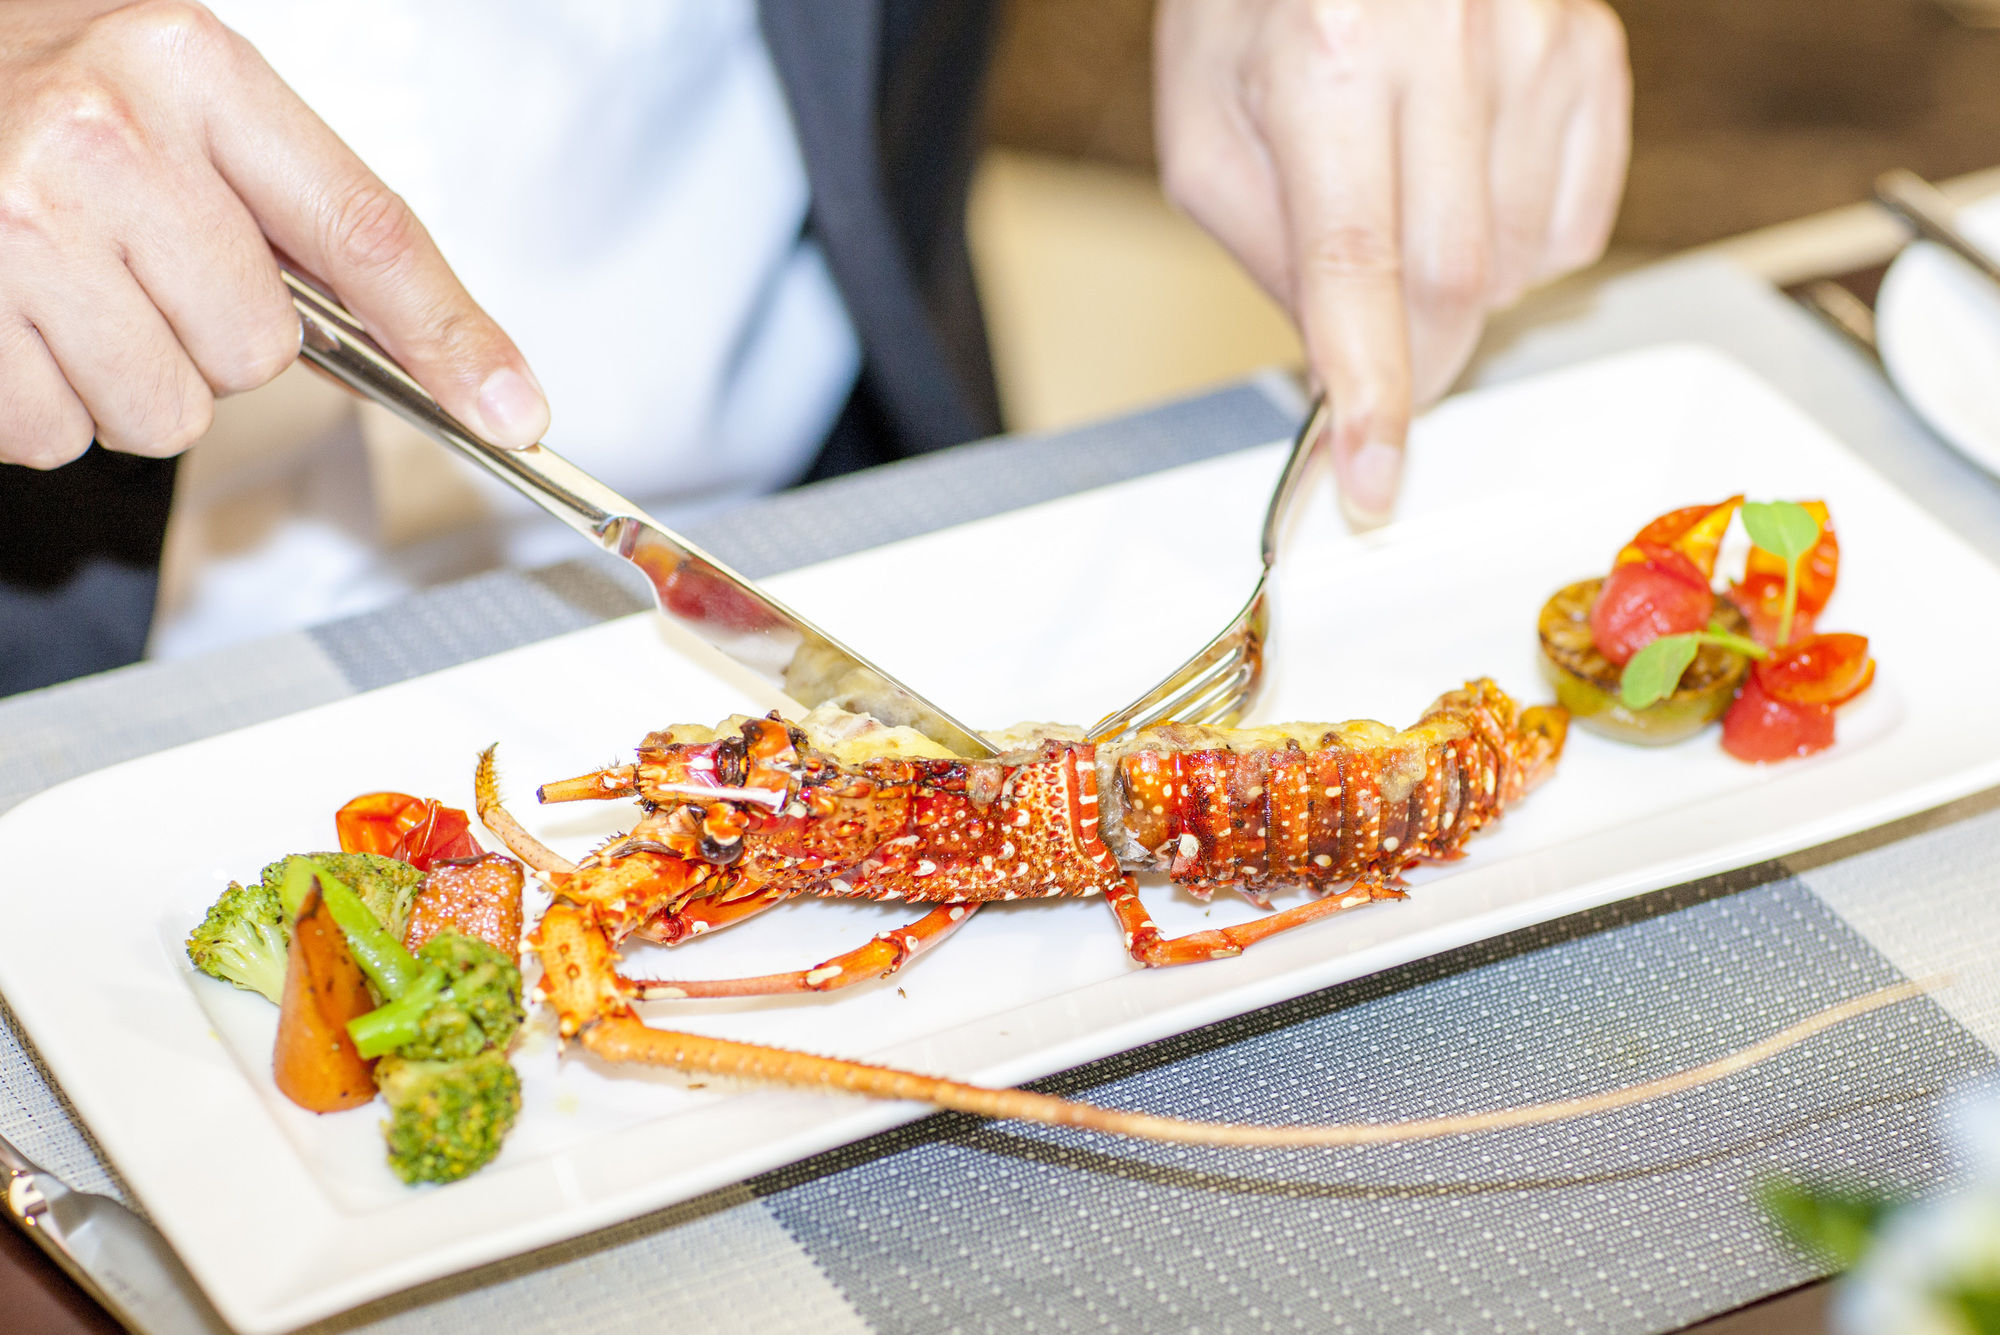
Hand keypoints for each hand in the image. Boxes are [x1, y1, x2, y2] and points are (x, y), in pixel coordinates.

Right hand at [0, 0, 547, 468]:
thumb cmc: (38, 88)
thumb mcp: (178, 104)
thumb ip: (293, 219)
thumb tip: (423, 360)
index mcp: (193, 70)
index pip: (364, 230)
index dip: (448, 335)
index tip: (511, 410)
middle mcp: (108, 136)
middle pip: (260, 350)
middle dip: (210, 340)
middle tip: (133, 269)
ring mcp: (22, 222)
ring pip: (168, 411)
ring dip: (127, 383)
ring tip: (65, 292)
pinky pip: (61, 437)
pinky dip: (44, 407)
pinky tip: (15, 324)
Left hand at [1155, 0, 1629, 524]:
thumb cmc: (1254, 3)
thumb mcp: (1205, 130)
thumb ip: (1268, 255)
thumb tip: (1341, 370)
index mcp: (1323, 58)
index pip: (1356, 268)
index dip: (1370, 392)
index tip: (1372, 480)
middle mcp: (1443, 41)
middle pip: (1457, 281)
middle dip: (1416, 363)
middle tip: (1378, 371)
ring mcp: (1534, 39)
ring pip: (1522, 261)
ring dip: (1460, 292)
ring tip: (1401, 207)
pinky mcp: (1590, 47)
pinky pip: (1579, 222)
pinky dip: (1522, 247)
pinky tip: (1466, 185)